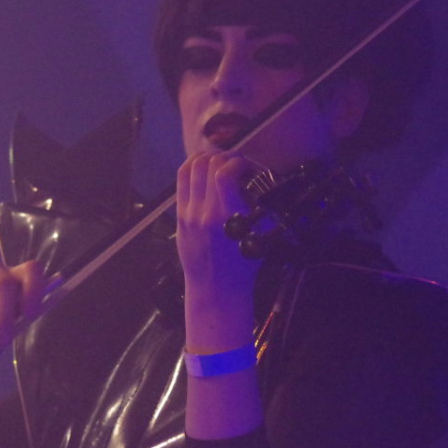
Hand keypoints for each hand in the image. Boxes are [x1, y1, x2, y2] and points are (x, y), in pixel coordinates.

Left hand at [176, 152, 259, 353]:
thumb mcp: (261, 237)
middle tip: (239, 165)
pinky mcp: (180, 215)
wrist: (215, 290)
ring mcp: (188, 213)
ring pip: (191, 166)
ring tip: (222, 162)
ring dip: (209, 158)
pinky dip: (193, 166)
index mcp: (226, 219)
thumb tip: (267, 182)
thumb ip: (263, 209)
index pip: (224, 174)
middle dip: (227, 157)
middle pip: (208, 164)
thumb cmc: (243, 268)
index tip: (250, 169)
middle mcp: (204, 213)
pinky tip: (205, 167)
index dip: (239, 162)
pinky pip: (181, 179)